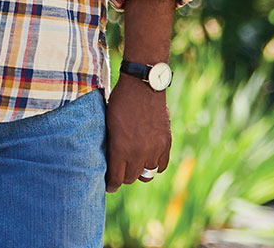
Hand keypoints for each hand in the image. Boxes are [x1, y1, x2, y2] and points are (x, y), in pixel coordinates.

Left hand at [104, 76, 171, 191]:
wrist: (142, 86)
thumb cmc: (120, 102)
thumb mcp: (107, 124)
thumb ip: (110, 145)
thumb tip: (108, 161)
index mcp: (120, 149)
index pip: (116, 179)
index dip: (111, 184)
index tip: (109, 186)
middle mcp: (138, 153)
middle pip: (130, 178)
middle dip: (123, 177)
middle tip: (119, 172)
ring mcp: (154, 149)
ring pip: (146, 174)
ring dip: (139, 171)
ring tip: (134, 164)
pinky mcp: (166, 144)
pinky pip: (161, 166)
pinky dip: (154, 164)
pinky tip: (148, 159)